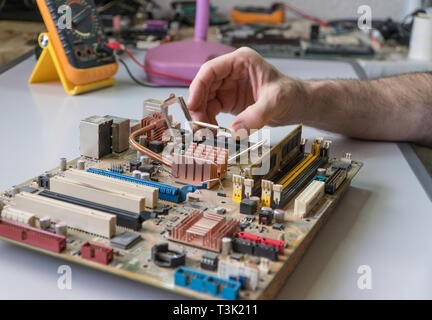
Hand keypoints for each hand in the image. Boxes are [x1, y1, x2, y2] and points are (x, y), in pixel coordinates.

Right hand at [187, 47, 307, 131]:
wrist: (298, 105)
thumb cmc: (291, 94)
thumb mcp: (276, 101)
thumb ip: (256, 115)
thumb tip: (236, 130)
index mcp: (241, 61)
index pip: (211, 70)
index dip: (198, 86)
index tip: (192, 104)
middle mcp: (231, 72)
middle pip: (204, 86)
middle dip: (198, 105)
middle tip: (198, 123)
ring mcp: (228, 87)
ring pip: (205, 100)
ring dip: (202, 115)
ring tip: (206, 131)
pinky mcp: (229, 101)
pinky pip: (212, 110)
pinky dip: (209, 121)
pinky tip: (213, 131)